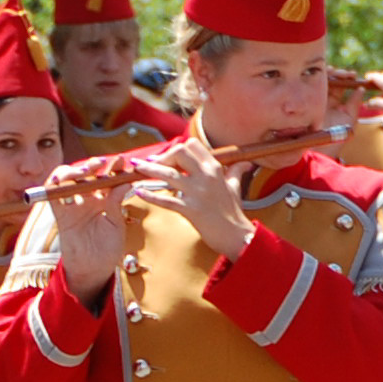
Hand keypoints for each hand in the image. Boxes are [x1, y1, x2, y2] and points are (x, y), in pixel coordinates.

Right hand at [45, 159, 139, 304]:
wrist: (94, 269)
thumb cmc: (107, 249)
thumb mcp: (116, 223)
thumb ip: (116, 202)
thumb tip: (125, 181)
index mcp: (102, 200)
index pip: (105, 177)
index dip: (113, 168)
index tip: (124, 162)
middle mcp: (85, 199)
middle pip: (85, 174)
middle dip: (95, 165)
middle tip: (106, 162)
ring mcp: (71, 205)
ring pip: (67, 179)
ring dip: (76, 170)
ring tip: (90, 169)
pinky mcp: (60, 214)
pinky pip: (52, 194)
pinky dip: (56, 183)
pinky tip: (68, 177)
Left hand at [132, 132, 255, 259]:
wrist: (236, 236)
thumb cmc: (234, 212)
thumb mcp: (235, 187)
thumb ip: (235, 172)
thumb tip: (245, 163)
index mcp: (215, 168)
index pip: (192, 145)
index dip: (177, 148)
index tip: (167, 157)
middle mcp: (206, 177)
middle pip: (179, 152)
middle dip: (163, 156)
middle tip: (151, 163)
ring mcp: (197, 193)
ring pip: (168, 174)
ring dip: (149, 170)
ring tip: (136, 168)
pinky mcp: (190, 210)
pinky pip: (166, 200)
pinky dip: (151, 196)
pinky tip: (139, 192)